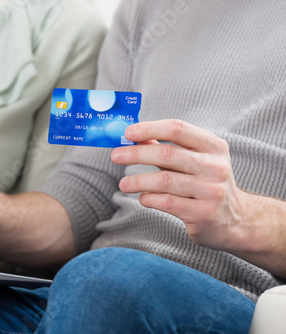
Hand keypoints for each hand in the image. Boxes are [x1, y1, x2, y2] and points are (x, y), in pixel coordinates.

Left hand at [111, 119, 251, 251]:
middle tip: (115, 156)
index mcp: (213, 146)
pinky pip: (166, 202)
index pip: (178, 128)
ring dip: (137, 181)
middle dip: (135, 154)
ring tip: (123, 184)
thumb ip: (166, 149)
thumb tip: (133, 138)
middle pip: (167, 154)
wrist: (235, 221)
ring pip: (163, 180)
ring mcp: (211, 191)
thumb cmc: (206, 184)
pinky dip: (148, 198)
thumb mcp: (194, 161)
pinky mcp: (203, 213)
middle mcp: (215, 166)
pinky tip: (143, 197)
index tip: (128, 133)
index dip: (149, 128)